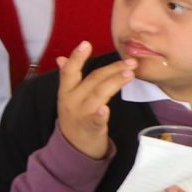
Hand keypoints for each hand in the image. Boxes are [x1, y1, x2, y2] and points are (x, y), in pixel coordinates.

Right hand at [53, 42, 134, 161]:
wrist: (73, 148)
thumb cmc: (75, 118)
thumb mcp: (67, 97)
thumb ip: (68, 78)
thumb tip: (61, 58)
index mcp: (66, 91)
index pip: (69, 71)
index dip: (76, 57)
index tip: (86, 43)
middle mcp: (71, 101)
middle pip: (92, 80)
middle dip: (111, 69)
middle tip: (130, 61)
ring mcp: (80, 115)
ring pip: (98, 95)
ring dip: (114, 83)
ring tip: (130, 74)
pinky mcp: (90, 129)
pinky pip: (95, 120)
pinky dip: (99, 115)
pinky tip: (105, 109)